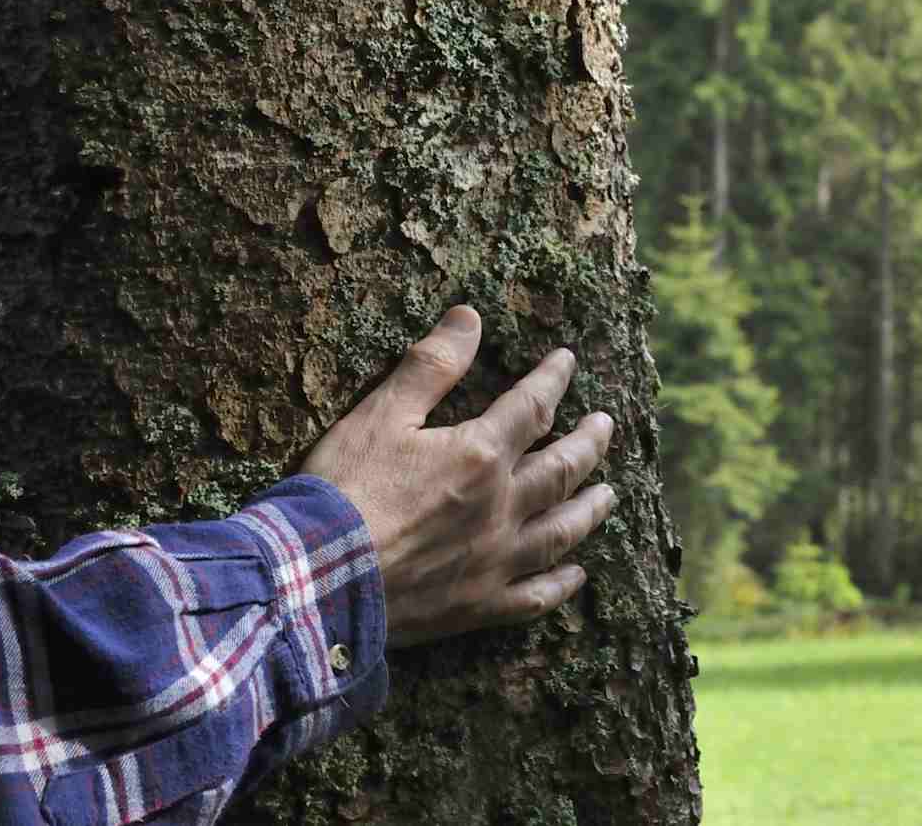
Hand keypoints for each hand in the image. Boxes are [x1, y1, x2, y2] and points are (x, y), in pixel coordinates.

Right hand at [300, 305, 614, 647]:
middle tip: (606, 425)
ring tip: (608, 493)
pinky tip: (576, 573)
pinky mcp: (478, 606)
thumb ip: (430, 366)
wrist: (313, 579)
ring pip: (561, 530)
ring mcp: (494, 560)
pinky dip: (561, 583)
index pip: (531, 406)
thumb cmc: (342, 491)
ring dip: (589, 508)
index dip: (552, 379)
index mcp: (479, 455)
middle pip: (562, 468)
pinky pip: (535, 596)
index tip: (567, 361)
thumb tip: (469, 317)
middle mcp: (500, 507)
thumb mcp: (380, 414)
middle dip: (589, 442)